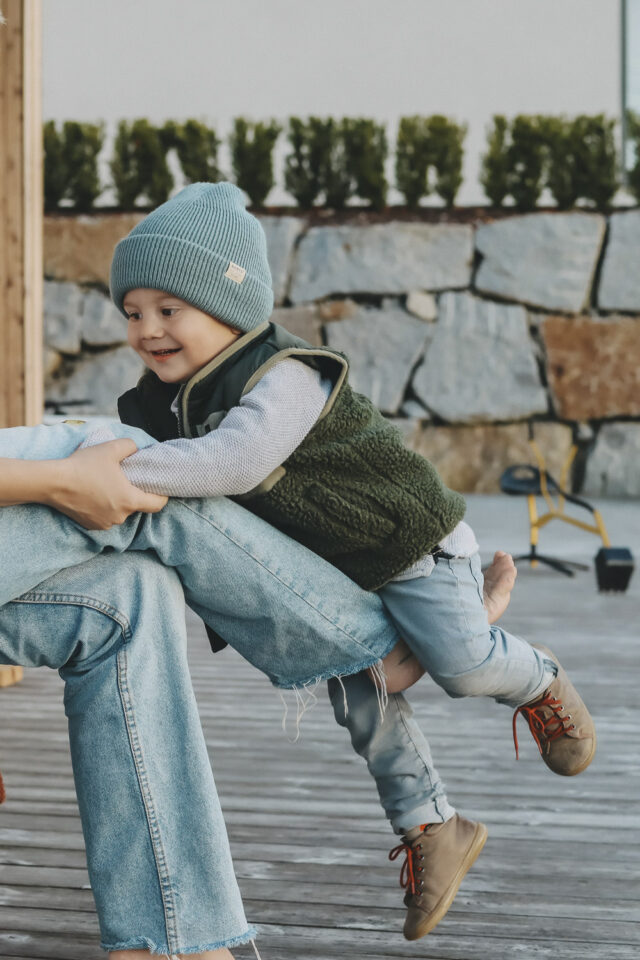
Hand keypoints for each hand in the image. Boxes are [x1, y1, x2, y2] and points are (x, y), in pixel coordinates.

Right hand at [48, 439, 167, 528]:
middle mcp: (120, 517)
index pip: (157, 505)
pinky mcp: (91, 526)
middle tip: (127, 480)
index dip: (163, 496)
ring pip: (120, 512)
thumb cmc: (84, 466)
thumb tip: (137, 448)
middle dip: (134, 495)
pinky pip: (105, 517)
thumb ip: (130, 446)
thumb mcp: (111, 448)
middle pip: (136, 507)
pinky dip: (104, 508)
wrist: (54, 482)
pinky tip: (95, 494)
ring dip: (118, 502)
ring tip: (108, 486)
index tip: (161, 489)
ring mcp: (104, 524)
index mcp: (129, 501)